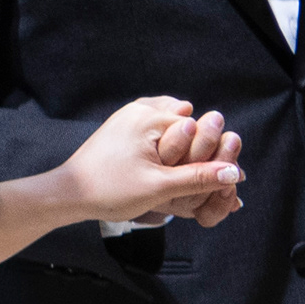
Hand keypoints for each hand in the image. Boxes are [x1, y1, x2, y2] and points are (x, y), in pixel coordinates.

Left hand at [58, 97, 245, 227]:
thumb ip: (198, 178)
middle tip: (203, 177)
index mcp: (149, 118)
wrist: (69, 194)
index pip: (197, 129)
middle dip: (196, 150)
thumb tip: (235, 172)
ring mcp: (128, 116)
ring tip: (182, 170)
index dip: (209, 154)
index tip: (217, 177)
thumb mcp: (159, 187)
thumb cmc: (109, 191)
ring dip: (181, 144)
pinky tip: (167, 161)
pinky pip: (154, 127)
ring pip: (171, 126)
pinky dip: (165, 140)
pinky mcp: (121, 127)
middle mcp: (139, 110)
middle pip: (185, 125)